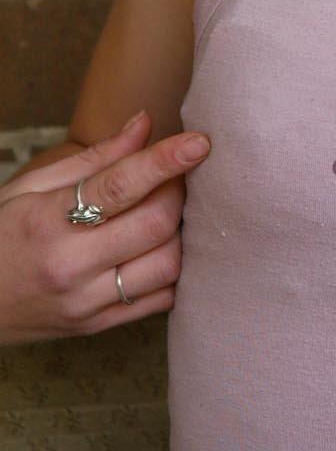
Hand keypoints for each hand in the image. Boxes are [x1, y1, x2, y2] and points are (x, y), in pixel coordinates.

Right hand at [0, 111, 208, 344]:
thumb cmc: (1, 234)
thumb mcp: (33, 187)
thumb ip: (95, 156)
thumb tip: (145, 123)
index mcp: (50, 221)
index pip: (121, 185)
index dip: (166, 160)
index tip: (200, 142)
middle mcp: (71, 265)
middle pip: (156, 225)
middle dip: (177, 192)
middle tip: (173, 177)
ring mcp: (86, 303)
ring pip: (167, 265)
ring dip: (181, 232)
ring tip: (166, 212)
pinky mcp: (98, 327)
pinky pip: (161, 300)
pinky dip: (174, 270)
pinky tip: (160, 248)